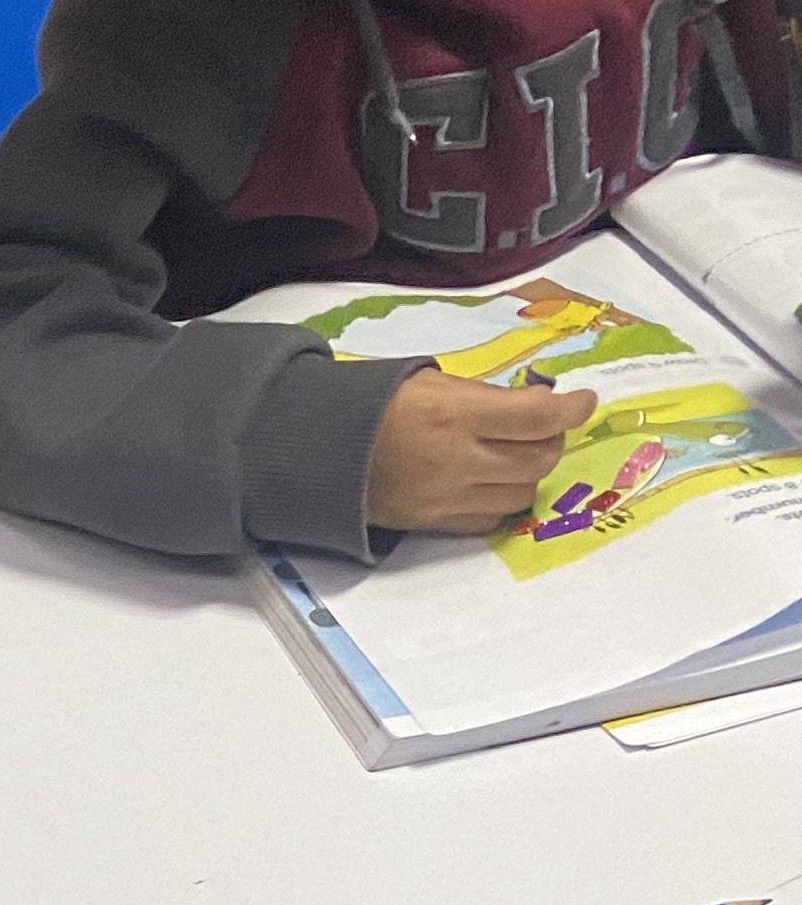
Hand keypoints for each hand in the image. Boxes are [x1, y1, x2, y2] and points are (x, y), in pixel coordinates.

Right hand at [365, 368, 597, 532]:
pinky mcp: (436, 522)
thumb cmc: (377, 406)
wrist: (320, 450)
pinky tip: (490, 479)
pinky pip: (491, 516)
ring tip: (513, 452)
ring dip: (528, 470)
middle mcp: (456, 460)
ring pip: (522, 491)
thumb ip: (486, 395)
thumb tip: (537, 404)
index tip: (583, 402)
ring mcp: (447, 497)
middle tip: (542, 426)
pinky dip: (501, 496)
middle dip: (551, 438)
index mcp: (454, 415)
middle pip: (538, 458)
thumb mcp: (431, 382)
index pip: (538, 417)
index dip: (572, 409)